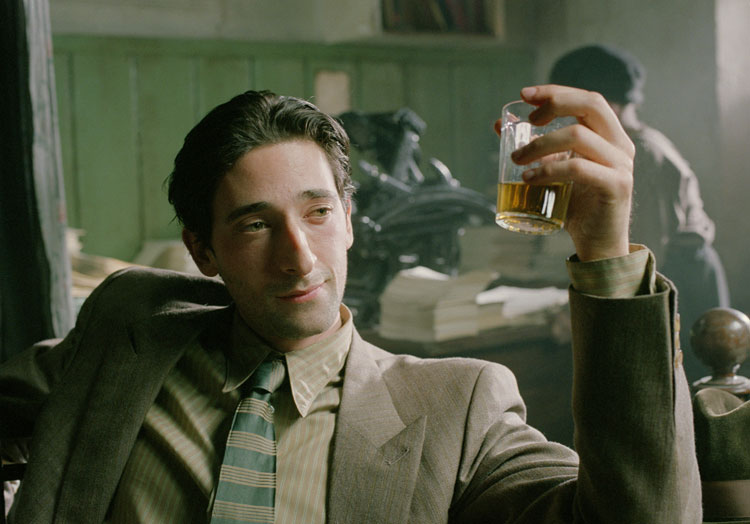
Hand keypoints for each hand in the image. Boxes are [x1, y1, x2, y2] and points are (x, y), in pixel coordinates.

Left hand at [494, 85, 633, 261]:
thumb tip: (500, 125)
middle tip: (528, 120)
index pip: (588, 99)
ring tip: (516, 159)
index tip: (526, 94)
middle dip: (555, 104)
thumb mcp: (555, 171)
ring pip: (578, 136)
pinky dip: (549, 170)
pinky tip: (528, 179)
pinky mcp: (616, 187)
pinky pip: (578, 168)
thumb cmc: (576, 207)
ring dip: (540, 144)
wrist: (599, 245)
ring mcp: (621, 165)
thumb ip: (537, 149)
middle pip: (591, 105)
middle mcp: (621, 145)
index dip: (557, 92)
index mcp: (609, 136)